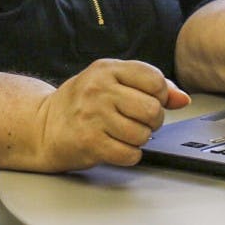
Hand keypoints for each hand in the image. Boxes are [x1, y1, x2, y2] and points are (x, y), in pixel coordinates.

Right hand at [35, 58, 189, 170]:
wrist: (42, 125)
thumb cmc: (81, 103)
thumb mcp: (111, 83)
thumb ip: (148, 86)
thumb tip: (182, 98)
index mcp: (107, 69)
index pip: (153, 79)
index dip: (160, 95)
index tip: (148, 100)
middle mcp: (99, 89)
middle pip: (152, 109)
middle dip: (152, 121)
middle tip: (138, 121)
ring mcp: (93, 115)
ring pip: (143, 134)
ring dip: (139, 140)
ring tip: (123, 134)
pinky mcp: (89, 141)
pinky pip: (129, 154)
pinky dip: (128, 155)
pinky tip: (115, 146)